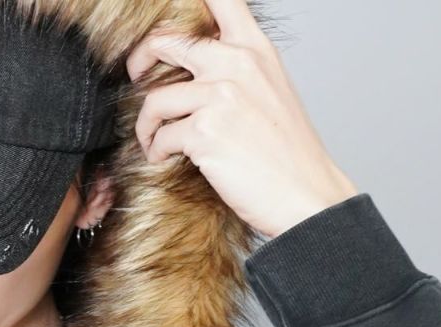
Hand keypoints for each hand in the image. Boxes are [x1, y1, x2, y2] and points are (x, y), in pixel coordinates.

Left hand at [125, 0, 359, 239]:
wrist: (304, 193)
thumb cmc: (289, 152)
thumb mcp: (272, 89)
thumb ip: (241, 67)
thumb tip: (202, 63)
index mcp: (254, 48)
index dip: (185, 3)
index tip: (165, 24)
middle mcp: (236, 63)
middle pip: (167, 41)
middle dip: (142, 57)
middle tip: (136, 73)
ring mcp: (219, 96)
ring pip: (155, 99)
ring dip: (146, 123)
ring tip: (152, 139)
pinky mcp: (204, 132)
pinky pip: (161, 136)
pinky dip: (156, 151)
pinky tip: (164, 159)